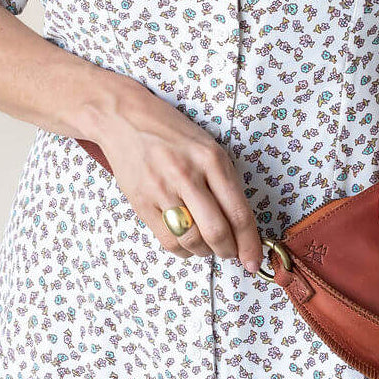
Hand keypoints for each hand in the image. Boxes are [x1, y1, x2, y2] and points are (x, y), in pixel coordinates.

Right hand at [90, 86, 263, 272]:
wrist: (125, 118)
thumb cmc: (171, 132)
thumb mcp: (207, 146)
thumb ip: (224, 181)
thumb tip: (240, 223)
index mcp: (211, 159)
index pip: (238, 212)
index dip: (250, 243)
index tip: (254, 259)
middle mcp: (187, 175)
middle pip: (217, 231)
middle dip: (229, 251)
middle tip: (232, 254)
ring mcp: (162, 190)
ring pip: (192, 240)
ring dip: (205, 252)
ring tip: (208, 245)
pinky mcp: (142, 204)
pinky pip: (168, 241)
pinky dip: (183, 250)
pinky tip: (186, 241)